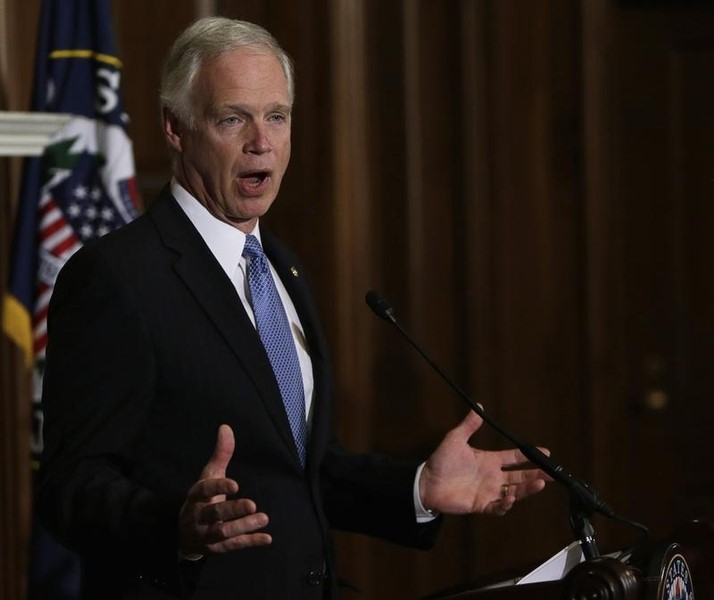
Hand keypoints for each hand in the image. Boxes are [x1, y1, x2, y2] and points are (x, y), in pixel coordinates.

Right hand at [178, 424, 271, 555]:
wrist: (183, 534)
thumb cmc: (202, 498)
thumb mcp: (209, 476)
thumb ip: (220, 454)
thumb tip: (226, 427)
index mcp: (196, 496)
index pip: (204, 490)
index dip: (219, 487)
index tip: (236, 484)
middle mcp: (198, 516)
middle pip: (214, 514)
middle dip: (233, 510)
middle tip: (252, 504)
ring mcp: (205, 534)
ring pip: (223, 533)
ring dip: (243, 526)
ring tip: (264, 518)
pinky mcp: (215, 549)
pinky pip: (233, 546)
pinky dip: (249, 542)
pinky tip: (267, 537)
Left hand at [419, 410, 549, 516]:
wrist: (427, 482)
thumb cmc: (441, 460)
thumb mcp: (455, 438)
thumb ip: (469, 425)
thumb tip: (478, 406)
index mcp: (489, 460)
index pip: (513, 457)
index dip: (528, 455)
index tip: (545, 451)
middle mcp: (492, 476)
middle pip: (520, 476)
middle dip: (536, 474)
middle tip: (551, 473)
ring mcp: (488, 491)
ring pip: (514, 491)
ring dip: (527, 489)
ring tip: (539, 484)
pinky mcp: (481, 504)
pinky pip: (498, 507)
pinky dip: (506, 504)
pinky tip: (510, 497)